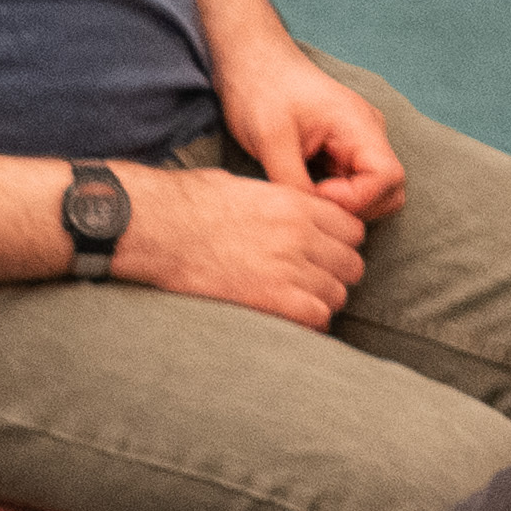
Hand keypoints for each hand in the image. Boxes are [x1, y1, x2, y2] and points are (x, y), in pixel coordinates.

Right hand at [115, 163, 371, 327]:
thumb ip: (276, 202)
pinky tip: (291, 321)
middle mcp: (300, 235)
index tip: (323, 256)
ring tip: (299, 304)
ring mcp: (289, 267)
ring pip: (337, 294)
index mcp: (296, 204)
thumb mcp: (242, 187)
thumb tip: (281, 211)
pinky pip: (316, 317)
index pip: (352, 230)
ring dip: (321, 302)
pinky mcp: (271, 298)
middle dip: (334, 276)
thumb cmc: (186, 204)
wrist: (158, 227)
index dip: (340, 246)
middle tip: (312, 284)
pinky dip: (309, 323)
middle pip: (350, 265)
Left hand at [215, 38, 400, 219]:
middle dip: (354, 209)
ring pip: (373, 194)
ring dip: (344, 206)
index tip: (316, 193)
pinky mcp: (342, 152)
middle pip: (389, 191)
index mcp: (359, 125)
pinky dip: (334, 199)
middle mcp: (368, 135)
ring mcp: (358, 144)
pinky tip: (302, 190)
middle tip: (310, 202)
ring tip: (304, 196)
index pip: (389, 178)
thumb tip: (311, 216)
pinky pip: (353, 187)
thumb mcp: (271, 138)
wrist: (253, 63)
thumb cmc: (261, 91)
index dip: (356, 200)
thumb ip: (293, 181)